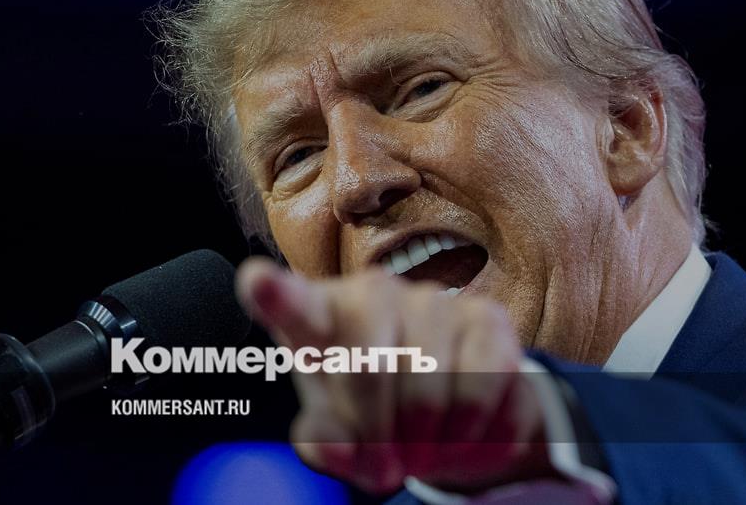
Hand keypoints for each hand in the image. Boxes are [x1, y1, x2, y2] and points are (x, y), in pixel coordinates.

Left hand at [235, 258, 553, 494]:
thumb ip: (324, 443)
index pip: (292, 302)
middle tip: (388, 461)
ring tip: (424, 446)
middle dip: (380, 433)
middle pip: (368, 369)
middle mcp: (372, 293)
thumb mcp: (336, 434)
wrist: (447, 410)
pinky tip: (461, 432)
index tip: (257, 283)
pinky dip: (472, 433)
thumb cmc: (369, 411)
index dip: (275, 294)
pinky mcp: (488, 318)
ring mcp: (432, 299)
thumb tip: (338, 449)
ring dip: (429, 442)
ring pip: (429, 389)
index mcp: (317, 316)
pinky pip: (482, 389)